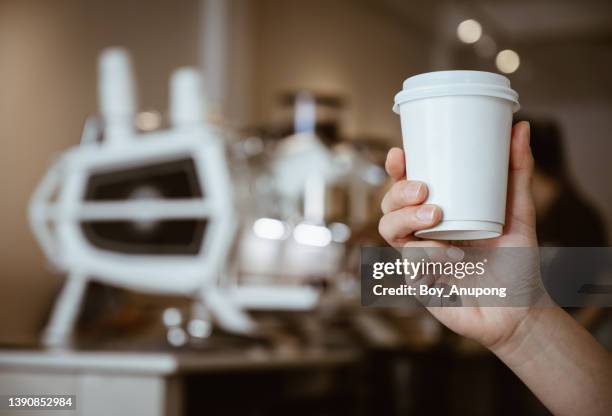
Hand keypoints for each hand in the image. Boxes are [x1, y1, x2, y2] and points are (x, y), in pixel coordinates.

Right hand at [378, 121, 541, 348]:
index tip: (400, 155)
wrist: (519, 310)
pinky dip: (427, 257)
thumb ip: (517, 171)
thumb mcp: (519, 213)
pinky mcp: (417, 283)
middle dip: (398, 194)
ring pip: (389, 231)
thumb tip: (520, 127)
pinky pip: (408, 263)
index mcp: (438, 212)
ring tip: (436, 220)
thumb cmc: (516, 261)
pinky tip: (452, 261)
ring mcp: (417, 258)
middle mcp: (422, 232)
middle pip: (388, 206)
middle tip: (425, 192)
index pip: (406, 186)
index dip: (396, 169)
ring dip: (406, 221)